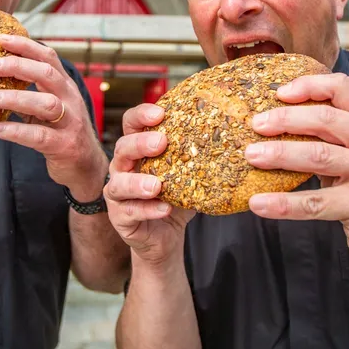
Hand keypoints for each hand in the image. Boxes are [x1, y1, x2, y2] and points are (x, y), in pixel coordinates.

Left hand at [0, 34, 107, 195]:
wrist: (86, 168)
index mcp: (65, 86)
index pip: (48, 57)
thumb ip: (30, 91)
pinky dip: (17, 131)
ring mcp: (71, 123)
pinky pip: (40, 136)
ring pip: (46, 104)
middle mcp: (71, 100)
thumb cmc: (60, 133)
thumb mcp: (49, 107)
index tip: (1, 39)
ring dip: (15, 98)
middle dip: (18, 66)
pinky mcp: (65, 146)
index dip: (26, 46)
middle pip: (47, 74)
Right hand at [104, 103, 194, 265]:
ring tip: (157, 185)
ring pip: (118, 183)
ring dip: (137, 182)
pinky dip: (147, 210)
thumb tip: (231, 134)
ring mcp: (117, 193)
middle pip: (122, 148)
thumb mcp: (188, 172)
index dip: (141, 115)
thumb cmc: (176, 197)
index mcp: (137, 150)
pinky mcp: (119, 217)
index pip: (131, 124)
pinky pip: (129, 212)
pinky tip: (165, 208)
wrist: (166, 235)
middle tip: (161, 143)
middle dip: (140, 144)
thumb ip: (197, 155)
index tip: (160, 113)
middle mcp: (122, 167)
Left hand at [244, 73, 348, 280]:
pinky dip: (283, 204)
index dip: (308, 85)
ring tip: (250, 156)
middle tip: (254, 125)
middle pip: (326, 119)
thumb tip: (278, 122)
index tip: (278, 93)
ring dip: (279, 154)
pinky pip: (315, 203)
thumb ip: (335, 136)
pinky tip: (258, 203)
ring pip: (318, 156)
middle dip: (285, 119)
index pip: (343, 88)